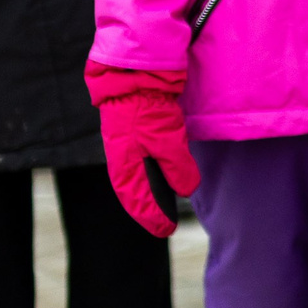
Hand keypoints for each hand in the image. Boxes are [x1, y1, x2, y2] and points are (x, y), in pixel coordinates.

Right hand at [86, 63, 195, 238]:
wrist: (134, 77)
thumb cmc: (146, 110)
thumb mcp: (167, 141)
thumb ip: (178, 168)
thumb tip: (185, 189)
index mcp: (125, 168)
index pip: (137, 202)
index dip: (152, 218)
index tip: (167, 230)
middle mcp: (123, 160)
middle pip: (136, 193)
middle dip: (149, 210)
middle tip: (165, 224)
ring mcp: (128, 147)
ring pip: (139, 178)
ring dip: (151, 192)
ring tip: (165, 204)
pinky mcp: (136, 133)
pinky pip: (143, 162)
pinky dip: (152, 173)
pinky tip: (163, 173)